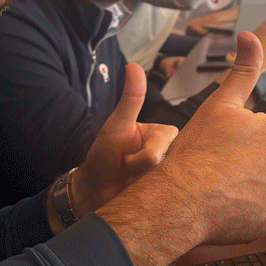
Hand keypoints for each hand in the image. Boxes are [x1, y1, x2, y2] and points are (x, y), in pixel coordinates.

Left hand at [69, 63, 177, 219]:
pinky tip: (140, 197)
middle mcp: (173, 152)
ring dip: (144, 188)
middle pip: (167, 164)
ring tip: (133, 186)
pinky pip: (169, 199)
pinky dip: (150, 200)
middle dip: (141, 173)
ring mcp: (171, 174)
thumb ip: (131, 98)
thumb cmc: (103, 157)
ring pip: (167, 182)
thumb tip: (133, 65)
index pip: (163, 144)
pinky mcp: (169, 194)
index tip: (126, 159)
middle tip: (127, 173)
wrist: (92, 193)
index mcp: (164, 133)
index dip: (142, 156)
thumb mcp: (116, 125)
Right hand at [143, 32, 265, 247]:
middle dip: (246, 161)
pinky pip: (260, 211)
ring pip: (264, 184)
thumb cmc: (197, 150)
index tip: (219, 145)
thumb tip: (251, 34)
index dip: (238, 138)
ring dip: (246, 185)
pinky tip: (224, 205)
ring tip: (218, 186)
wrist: (180, 199)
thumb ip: (242, 68)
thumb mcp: (220, 103)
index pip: (263, 132)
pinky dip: (246, 210)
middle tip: (216, 166)